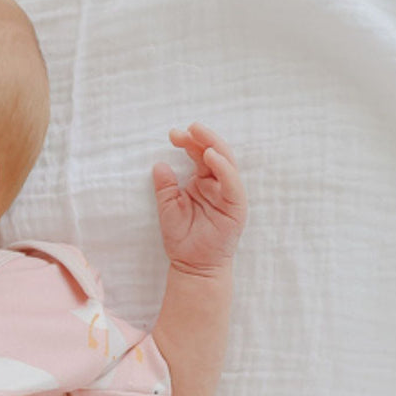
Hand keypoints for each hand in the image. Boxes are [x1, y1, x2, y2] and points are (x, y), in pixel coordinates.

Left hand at [152, 123, 246, 276]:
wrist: (193, 267)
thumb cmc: (183, 239)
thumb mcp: (168, 208)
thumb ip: (165, 187)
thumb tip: (159, 164)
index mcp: (203, 181)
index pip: (199, 154)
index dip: (188, 142)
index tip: (173, 134)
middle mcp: (218, 184)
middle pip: (214, 152)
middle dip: (201, 138)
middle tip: (187, 128)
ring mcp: (229, 194)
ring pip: (226, 162)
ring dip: (213, 145)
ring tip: (198, 134)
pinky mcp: (236, 206)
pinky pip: (231, 182)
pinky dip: (223, 167)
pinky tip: (210, 157)